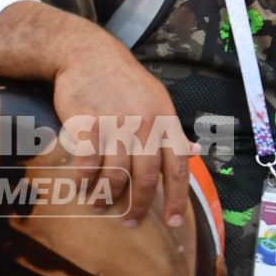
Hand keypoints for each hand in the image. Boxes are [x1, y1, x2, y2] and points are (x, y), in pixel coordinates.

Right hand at [50, 36, 192, 226]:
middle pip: (146, 177)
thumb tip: (194, 151)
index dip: (178, 197)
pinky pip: (87, 163)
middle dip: (139, 206)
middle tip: (130, 221)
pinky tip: (82, 188)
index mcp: (164, 121)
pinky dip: (84, 180)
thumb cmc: (122, 79)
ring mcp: (115, 125)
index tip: (174, 221)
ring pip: (116, 174)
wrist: (87, 54)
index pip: (177, 166)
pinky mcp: (88, 125)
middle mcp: (143, 125)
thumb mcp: (156, 99)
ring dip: (107, 196)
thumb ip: (171, 129)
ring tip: (100, 206)